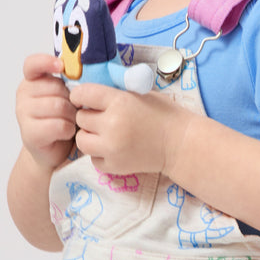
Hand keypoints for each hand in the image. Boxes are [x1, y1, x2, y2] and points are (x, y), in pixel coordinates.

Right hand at [16, 54, 76, 171]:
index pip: (32, 64)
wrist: (53, 151)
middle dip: (71, 99)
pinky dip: (68, 130)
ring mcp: (23, 114)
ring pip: (58, 106)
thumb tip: (86, 72)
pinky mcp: (29, 133)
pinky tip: (66, 133)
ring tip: (71, 122)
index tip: (61, 66)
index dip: (46, 62)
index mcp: (32, 81)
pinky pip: (58, 125)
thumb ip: (69, 82)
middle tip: (74, 111)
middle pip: (55, 87)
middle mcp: (23, 94)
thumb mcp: (65, 97)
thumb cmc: (63, 120)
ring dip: (72, 116)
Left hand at [69, 83, 190, 175]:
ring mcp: (111, 148)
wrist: (179, 144)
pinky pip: (93, 158)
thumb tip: (88, 93)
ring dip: (90, 135)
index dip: (80, 95)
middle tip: (102, 118)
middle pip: (80, 118)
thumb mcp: (139, 93)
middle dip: (89, 116)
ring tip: (104, 134)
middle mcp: (111, 125)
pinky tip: (113, 148)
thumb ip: (114, 94)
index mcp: (119, 101)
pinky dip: (99, 154)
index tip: (85, 99)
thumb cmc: (163, 114)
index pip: (82, 93)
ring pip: (81, 140)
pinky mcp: (114, 166)